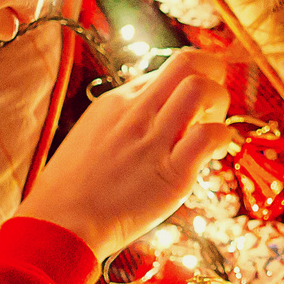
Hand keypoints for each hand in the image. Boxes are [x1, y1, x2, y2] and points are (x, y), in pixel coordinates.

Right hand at [17, 49, 234, 260]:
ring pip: (200, 89)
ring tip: (211, 129)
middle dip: (214, 74)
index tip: (190, 108)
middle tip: (211, 107)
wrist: (61, 223)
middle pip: (188, 60)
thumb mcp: (92, 135)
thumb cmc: (73, 189)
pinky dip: (223, 138)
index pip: (168, 68)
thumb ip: (122, 120)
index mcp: (117, 101)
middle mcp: (136, 112)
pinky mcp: (171, 173)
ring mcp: (153, 140)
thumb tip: (150, 118)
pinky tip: (215, 155)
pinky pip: (209, 136)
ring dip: (220, 103)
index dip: (188, 82)